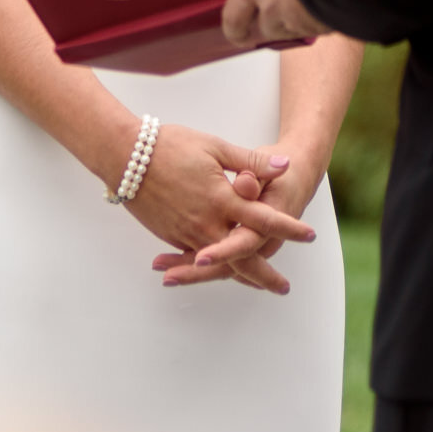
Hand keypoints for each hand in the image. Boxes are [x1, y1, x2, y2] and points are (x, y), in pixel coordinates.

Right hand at [115, 122, 314, 293]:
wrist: (123, 155)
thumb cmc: (170, 144)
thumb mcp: (214, 146)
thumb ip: (249, 162)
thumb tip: (283, 165)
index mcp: (221, 198)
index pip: (264, 219)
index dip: (289, 228)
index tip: (308, 235)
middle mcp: (206, 222)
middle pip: (243, 258)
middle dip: (264, 275)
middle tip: (283, 287)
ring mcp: (186, 232)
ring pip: (218, 263)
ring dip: (239, 275)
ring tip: (256, 284)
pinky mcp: (170, 235)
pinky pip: (195, 257)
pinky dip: (210, 268)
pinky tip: (219, 270)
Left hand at [223, 0, 329, 48]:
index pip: (233, 15)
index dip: (234, 28)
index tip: (236, 33)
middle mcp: (272, 7)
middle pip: (266, 27)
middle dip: (273, 22)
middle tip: (283, 7)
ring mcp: (297, 21)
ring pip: (293, 30)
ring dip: (298, 20)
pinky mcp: (322, 28)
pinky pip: (318, 28)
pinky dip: (321, 19)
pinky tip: (330, 0)